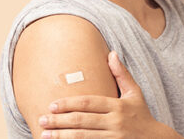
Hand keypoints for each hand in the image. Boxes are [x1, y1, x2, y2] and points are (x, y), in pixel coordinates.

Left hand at [38, 51, 182, 138]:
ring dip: (61, 136)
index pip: (89, 103)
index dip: (69, 104)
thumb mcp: (135, 93)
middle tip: (42, 119)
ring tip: (44, 134)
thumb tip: (111, 53)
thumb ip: (121, 74)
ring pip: (83, 137)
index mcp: (118, 106)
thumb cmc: (142, 114)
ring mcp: (113, 138)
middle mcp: (115, 123)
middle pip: (82, 121)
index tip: (52, 105)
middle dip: (59, 121)